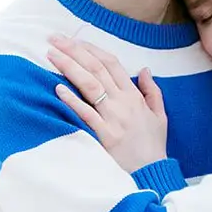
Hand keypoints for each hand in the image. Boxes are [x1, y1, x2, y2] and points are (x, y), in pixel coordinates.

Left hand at [46, 35, 168, 172]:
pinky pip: (87, 114)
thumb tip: (145, 69)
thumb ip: (152, 91)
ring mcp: (114, 118)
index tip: (74, 40)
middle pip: (96, 68)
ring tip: (51, 54)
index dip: (91, 49)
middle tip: (54, 38)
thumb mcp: (159, 116)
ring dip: (69, 67)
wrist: (153, 173)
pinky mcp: (105, 136)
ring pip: (90, 85)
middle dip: (74, 50)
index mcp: (134, 96)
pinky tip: (57, 88)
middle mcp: (123, 102)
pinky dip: (72, 100)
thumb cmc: (153, 146)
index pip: (111, 63)